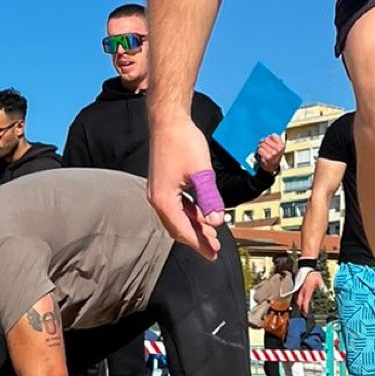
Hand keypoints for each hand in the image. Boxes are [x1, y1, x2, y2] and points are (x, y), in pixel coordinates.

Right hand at [149, 117, 220, 256]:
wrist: (168, 121)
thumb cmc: (183, 143)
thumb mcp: (201, 173)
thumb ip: (209, 198)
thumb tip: (216, 222)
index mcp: (163, 199)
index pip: (183, 230)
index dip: (199, 244)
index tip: (213, 254)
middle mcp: (157, 198)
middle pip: (178, 227)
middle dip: (197, 239)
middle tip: (214, 250)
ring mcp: (159, 191)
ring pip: (178, 217)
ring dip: (195, 226)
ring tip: (212, 235)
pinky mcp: (164, 184)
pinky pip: (177, 206)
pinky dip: (191, 213)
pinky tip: (203, 215)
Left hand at [254, 132, 284, 170]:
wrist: (272, 166)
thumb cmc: (274, 155)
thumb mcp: (278, 146)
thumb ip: (275, 139)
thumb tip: (269, 136)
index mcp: (282, 145)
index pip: (273, 135)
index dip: (269, 138)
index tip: (270, 141)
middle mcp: (279, 149)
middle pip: (266, 139)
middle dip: (263, 142)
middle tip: (265, 146)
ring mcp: (273, 153)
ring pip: (262, 144)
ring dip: (261, 147)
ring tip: (263, 150)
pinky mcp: (268, 157)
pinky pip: (260, 150)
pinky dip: (259, 151)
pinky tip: (262, 153)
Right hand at [293, 267, 321, 315]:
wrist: (307, 267)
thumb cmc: (313, 274)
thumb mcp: (320, 281)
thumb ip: (323, 288)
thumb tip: (328, 293)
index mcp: (307, 290)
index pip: (305, 302)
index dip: (305, 309)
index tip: (306, 314)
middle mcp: (301, 291)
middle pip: (299, 303)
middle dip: (301, 309)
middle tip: (304, 315)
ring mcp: (298, 289)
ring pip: (296, 300)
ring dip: (298, 306)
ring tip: (301, 311)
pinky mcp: (297, 287)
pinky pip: (296, 296)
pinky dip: (298, 301)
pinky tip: (300, 303)